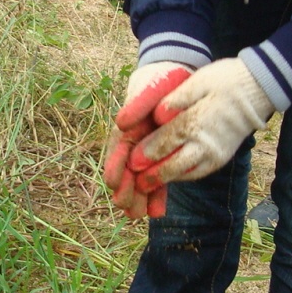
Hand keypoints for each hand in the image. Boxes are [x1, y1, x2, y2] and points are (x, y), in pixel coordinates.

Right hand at [102, 62, 191, 218]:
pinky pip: (158, 177)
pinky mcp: (162, 156)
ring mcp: (147, 151)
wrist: (179, 76)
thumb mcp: (149, 88)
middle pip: (125, 170)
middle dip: (124, 190)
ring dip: (138, 198)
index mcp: (126, 128)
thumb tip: (121, 124)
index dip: (114, 166)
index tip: (113, 182)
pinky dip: (157, 194)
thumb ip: (136, 105)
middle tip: (127, 207)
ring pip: (140, 178)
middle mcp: (133, 143)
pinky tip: (157, 211)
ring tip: (139, 215)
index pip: (116, 151)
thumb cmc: (161, 80)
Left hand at [127, 58, 272, 190]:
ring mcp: (216, 153)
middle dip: (153, 175)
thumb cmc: (225, 81)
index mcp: (197, 121)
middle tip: (136, 182)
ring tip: (147, 185)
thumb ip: (177, 98)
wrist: (258, 89)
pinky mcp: (222, 158)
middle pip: (175, 164)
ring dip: (166, 179)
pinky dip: (182, 176)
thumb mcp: (199, 81)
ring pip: (186, 172)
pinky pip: (199, 172)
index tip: (131, 161)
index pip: (167, 141)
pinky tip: (170, 176)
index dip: (147, 152)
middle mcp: (206, 143)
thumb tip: (157, 115)